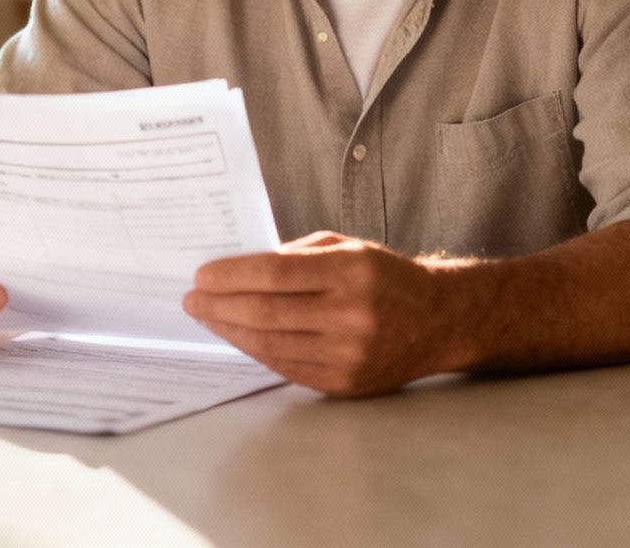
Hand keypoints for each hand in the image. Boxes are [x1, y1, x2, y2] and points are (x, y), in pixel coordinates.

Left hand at [183, 231, 458, 397]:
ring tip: (207, 317)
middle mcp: (351, 314)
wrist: (438, 320)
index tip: (201, 275)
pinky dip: (257, 351)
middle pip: (266, 313)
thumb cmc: (385, 276)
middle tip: (192, 299)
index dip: (232, 276)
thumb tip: (239, 270)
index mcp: (351, 271)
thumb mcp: (348, 247)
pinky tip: (239, 337)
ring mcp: (349, 354)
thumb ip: (296, 256)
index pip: (275, 274)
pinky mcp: (345, 383)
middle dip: (219, 306)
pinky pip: (286, 367)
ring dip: (231, 331)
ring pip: (271, 344)